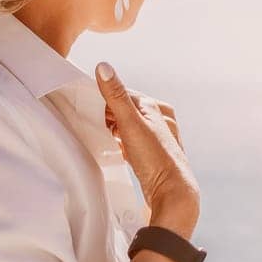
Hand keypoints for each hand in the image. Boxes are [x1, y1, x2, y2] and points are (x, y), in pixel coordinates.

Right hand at [95, 62, 198, 236]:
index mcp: (156, 107)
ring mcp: (159, 139)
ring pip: (128, 127)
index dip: (103, 100)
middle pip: (125, 110)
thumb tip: (103, 66)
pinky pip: (132, 143)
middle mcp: (160, 120)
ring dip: (114, 131)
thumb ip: (116, 96)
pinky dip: (122, 144)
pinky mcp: (155, 157)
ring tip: (106, 139)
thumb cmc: (155, 159)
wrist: (172, 195)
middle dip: (108, 117)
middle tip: (95, 126)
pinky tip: (117, 152)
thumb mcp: (131, 124)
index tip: (88, 108)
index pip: (121, 94)